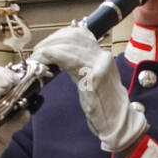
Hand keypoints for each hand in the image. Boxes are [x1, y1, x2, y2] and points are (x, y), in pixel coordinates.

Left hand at [31, 26, 144, 153]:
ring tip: (38, 56)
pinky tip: (45, 58)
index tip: (46, 44)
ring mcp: (100, 65)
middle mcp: (103, 56)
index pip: (80, 34)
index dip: (60, 36)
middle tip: (38, 50)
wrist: (119, 122)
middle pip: (74, 35)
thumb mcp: (92, 80)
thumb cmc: (104, 106)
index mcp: (102, 56)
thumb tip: (60, 59)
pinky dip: (54, 55)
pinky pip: (70, 58)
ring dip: (49, 47)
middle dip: (52, 40)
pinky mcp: (94, 76)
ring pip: (70, 44)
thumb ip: (80, 67)